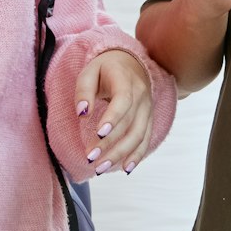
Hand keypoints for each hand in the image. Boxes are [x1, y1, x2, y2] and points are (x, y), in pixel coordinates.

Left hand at [75, 50, 156, 173]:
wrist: (130, 63)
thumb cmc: (105, 69)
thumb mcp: (89, 72)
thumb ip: (84, 91)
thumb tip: (82, 113)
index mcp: (126, 80)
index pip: (123, 101)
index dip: (113, 118)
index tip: (98, 134)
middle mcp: (141, 96)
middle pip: (129, 123)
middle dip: (110, 143)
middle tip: (90, 157)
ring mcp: (147, 109)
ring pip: (139, 135)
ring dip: (121, 154)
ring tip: (101, 167)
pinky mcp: (148, 119)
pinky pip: (145, 139)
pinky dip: (137, 155)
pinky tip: (125, 168)